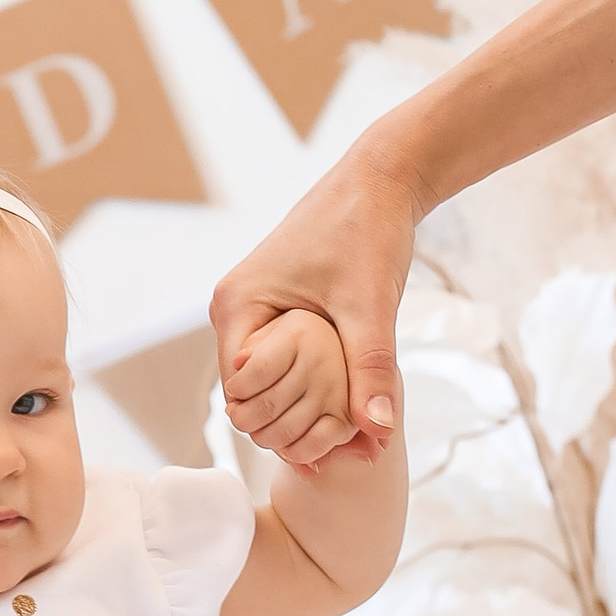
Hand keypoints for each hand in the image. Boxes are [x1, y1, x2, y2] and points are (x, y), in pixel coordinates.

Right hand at [211, 131, 422, 465]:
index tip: (329, 432)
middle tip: (346, 435)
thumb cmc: (368, 229)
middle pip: (248, 397)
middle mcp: (234, 311)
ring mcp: (252, 312)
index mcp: (237, 306)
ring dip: (303, 407)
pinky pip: (282, 364)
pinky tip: (347, 400)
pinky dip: (310, 386)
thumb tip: (379, 434)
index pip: (239, 395)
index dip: (279, 422)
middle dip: (292, 422)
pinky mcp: (275, 311)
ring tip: (351, 421)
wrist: (381, 180)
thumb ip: (371, 371)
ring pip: (267, 384)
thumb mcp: (371, 306)